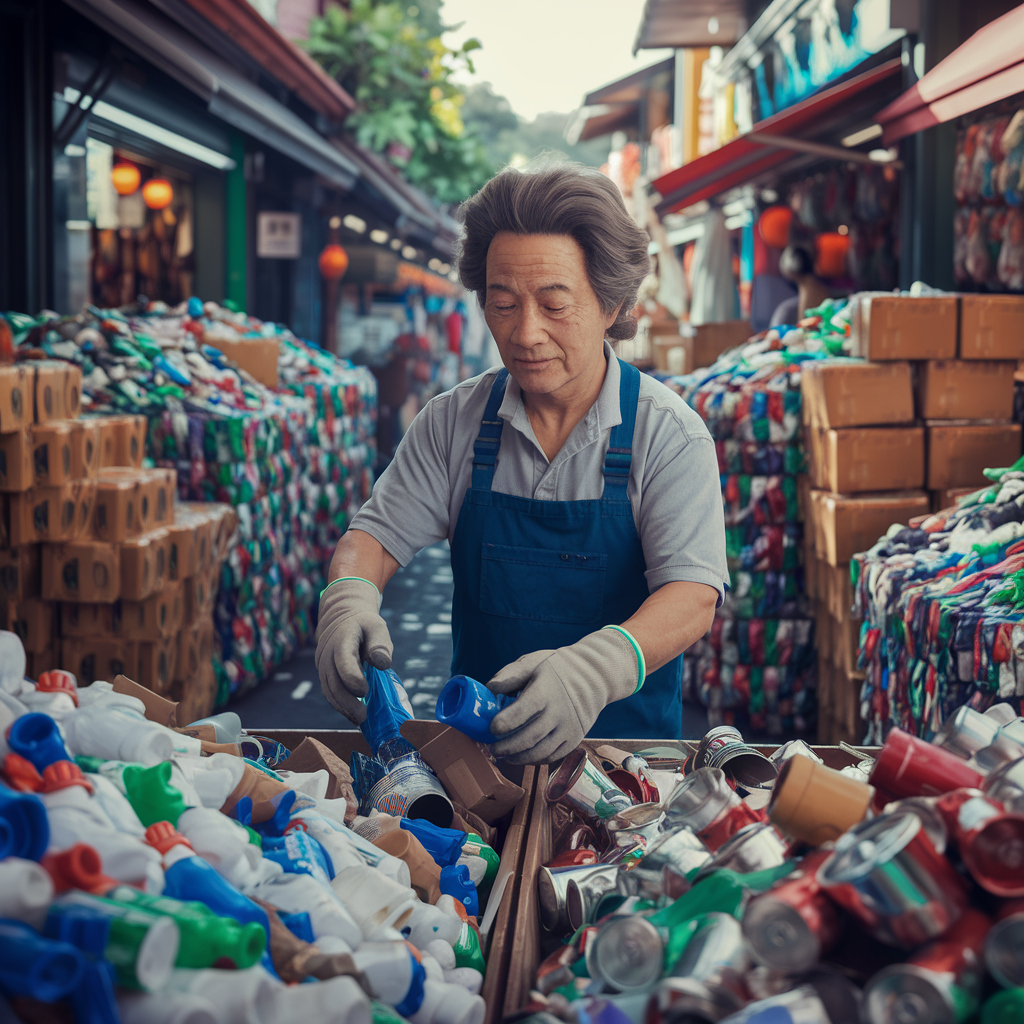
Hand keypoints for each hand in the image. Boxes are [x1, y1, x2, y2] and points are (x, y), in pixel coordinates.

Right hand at [315, 579, 392, 723]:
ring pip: (328, 690)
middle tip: (363, 716)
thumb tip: (382, 664)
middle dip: (347, 701)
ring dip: (342, 707)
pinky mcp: (324, 673)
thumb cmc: (365, 625)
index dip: (352, 678)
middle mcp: (327, 653)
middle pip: (333, 681)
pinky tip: (352, 714)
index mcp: (342, 639)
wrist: (342, 618)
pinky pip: (328, 691)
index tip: (365, 691)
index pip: (343, 660)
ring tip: (359, 719)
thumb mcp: (377, 627)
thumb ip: (381, 644)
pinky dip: (339, 705)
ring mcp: (322, 664)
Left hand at [486, 628, 640, 763]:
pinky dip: (534, 760)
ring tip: (503, 755)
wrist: (595, 675)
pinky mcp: (574, 739)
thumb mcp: (534, 662)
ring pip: (541, 752)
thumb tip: (489, 689)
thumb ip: (511, 675)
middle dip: (507, 746)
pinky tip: (521, 756)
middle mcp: (560, 712)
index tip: (491, 728)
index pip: (524, 710)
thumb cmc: (558, 668)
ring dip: (519, 757)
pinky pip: (552, 756)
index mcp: (547, 691)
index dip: (506, 721)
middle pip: (530, 737)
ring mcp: (569, 728)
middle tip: (492, 748)